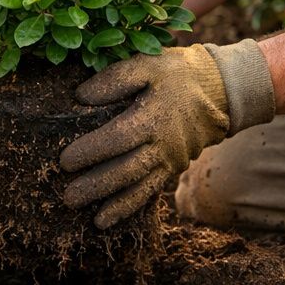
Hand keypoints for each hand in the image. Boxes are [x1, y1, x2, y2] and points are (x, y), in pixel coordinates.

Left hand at [60, 40, 273, 228]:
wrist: (220, 90)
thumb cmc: (177, 74)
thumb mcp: (148, 64)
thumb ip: (115, 79)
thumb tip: (81, 97)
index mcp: (153, 116)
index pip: (118, 138)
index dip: (92, 151)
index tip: (65, 161)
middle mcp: (162, 144)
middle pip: (127, 170)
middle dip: (97, 186)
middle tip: (68, 198)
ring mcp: (170, 160)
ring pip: (139, 187)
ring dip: (115, 205)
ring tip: (93, 219)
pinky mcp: (173, 168)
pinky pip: (150, 191)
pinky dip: (130, 206)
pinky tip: (109, 218)